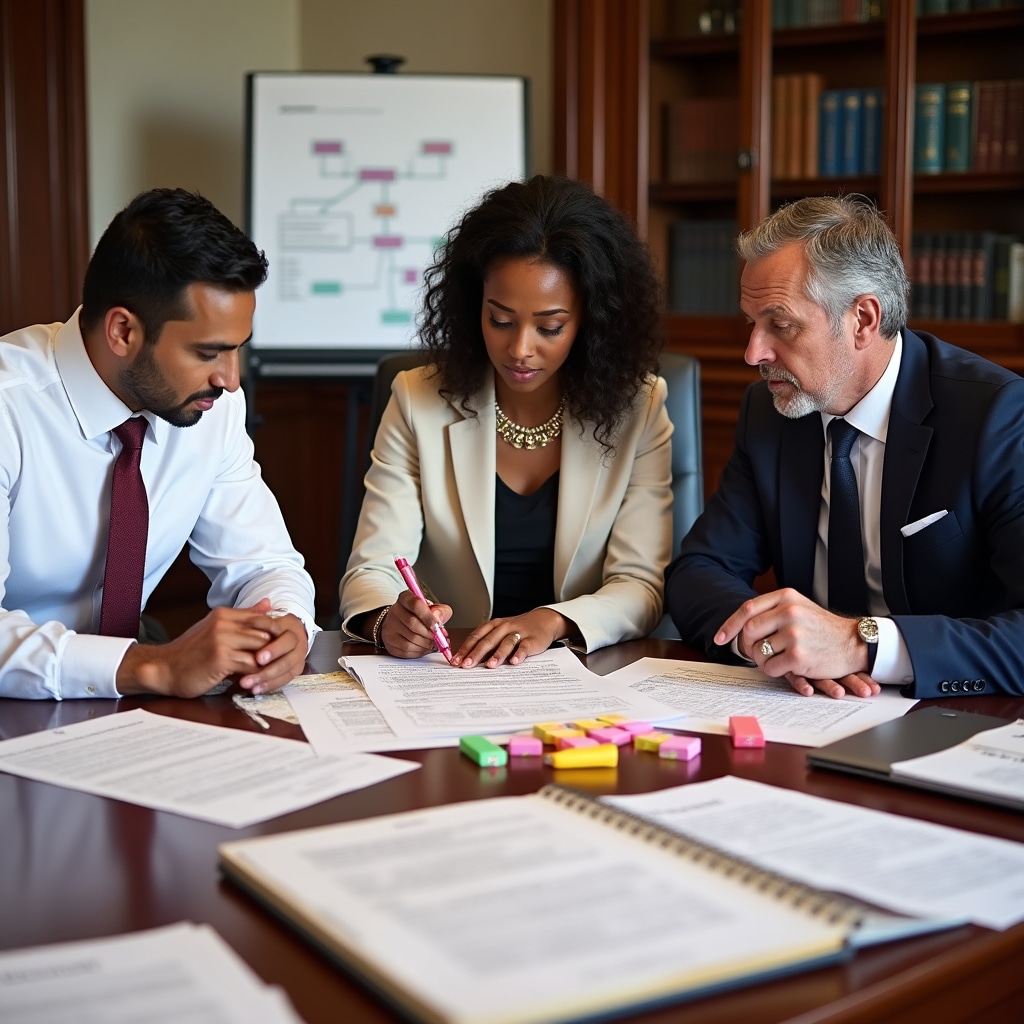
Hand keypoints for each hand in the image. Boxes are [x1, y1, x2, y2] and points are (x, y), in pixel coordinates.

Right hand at [117, 599, 306, 696]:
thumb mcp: (216, 628)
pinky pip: (251, 665)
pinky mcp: (221, 658)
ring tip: (270, 673)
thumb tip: (267, 603)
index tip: (279, 647)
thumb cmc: (191, 652)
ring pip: (261, 649)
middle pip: (265, 633)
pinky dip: (257, 675)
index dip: (274, 633)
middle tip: (281, 663)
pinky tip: (256, 681)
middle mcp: (223, 623)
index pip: (261, 618)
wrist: (164, 668)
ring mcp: (222, 639)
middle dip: (275, 649)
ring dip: (268, 663)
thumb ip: (243, 617)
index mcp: (223, 614)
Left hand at [238, 600, 308, 694]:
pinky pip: (285, 680)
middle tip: (253, 671)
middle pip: (289, 655)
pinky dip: (270, 686)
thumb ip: (261, 614)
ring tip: (247, 685)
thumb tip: (264, 602)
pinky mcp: (295, 670)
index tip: (256, 656)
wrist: (284, 635)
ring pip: (287, 670)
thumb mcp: (264, 619)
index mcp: (291, 627)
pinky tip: (255, 690)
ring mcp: (298, 658)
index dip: (273, 648)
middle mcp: (299, 643)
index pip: (285, 637)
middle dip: (271, 665)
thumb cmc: (268, 627)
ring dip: (267, 679)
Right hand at [379, 589, 451, 658]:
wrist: (402, 623)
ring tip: (434, 643)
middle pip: (412, 624)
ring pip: (410, 640)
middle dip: (429, 633)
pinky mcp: (390, 642)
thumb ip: (441, 611)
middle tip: (439, 637)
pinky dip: (419, 651)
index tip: (437, 625)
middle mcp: (395, 611)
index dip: (428, 617)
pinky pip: (406, 650)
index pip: (415, 605)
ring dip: (426, 644)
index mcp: (406, 598)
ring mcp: (390, 627)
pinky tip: (425, 648)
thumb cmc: (419, 615)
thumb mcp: (433, 608)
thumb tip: (438, 619)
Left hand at [451, 607, 568, 668]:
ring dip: (497, 654)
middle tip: (467, 665)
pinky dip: (519, 654)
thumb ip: (487, 645)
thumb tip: (468, 661)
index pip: (476, 637)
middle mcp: (504, 627)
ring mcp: (518, 632)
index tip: (456, 661)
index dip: (465, 649)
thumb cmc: (518, 629)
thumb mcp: (500, 633)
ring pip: (506, 643)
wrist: (544, 620)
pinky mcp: (532, 639)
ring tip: (490, 666)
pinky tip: (514, 662)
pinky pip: (525, 647)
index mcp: (493, 625)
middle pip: (488, 640)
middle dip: (476, 653)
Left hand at [714, 588, 879, 698]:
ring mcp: (794, 633)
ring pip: (758, 651)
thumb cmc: (822, 628)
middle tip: (757, 652)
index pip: (747, 609)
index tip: (720, 638)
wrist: (853, 643)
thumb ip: (772, 610)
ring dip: (763, 660)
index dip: (730, 625)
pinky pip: (770, 667)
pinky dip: (774, 670)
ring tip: (778, 658)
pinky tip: (787, 667)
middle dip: (748, 645)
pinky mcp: (799, 655)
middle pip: (748, 631)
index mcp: (786, 597)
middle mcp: (789, 612)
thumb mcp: (799, 607)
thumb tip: (740, 624)